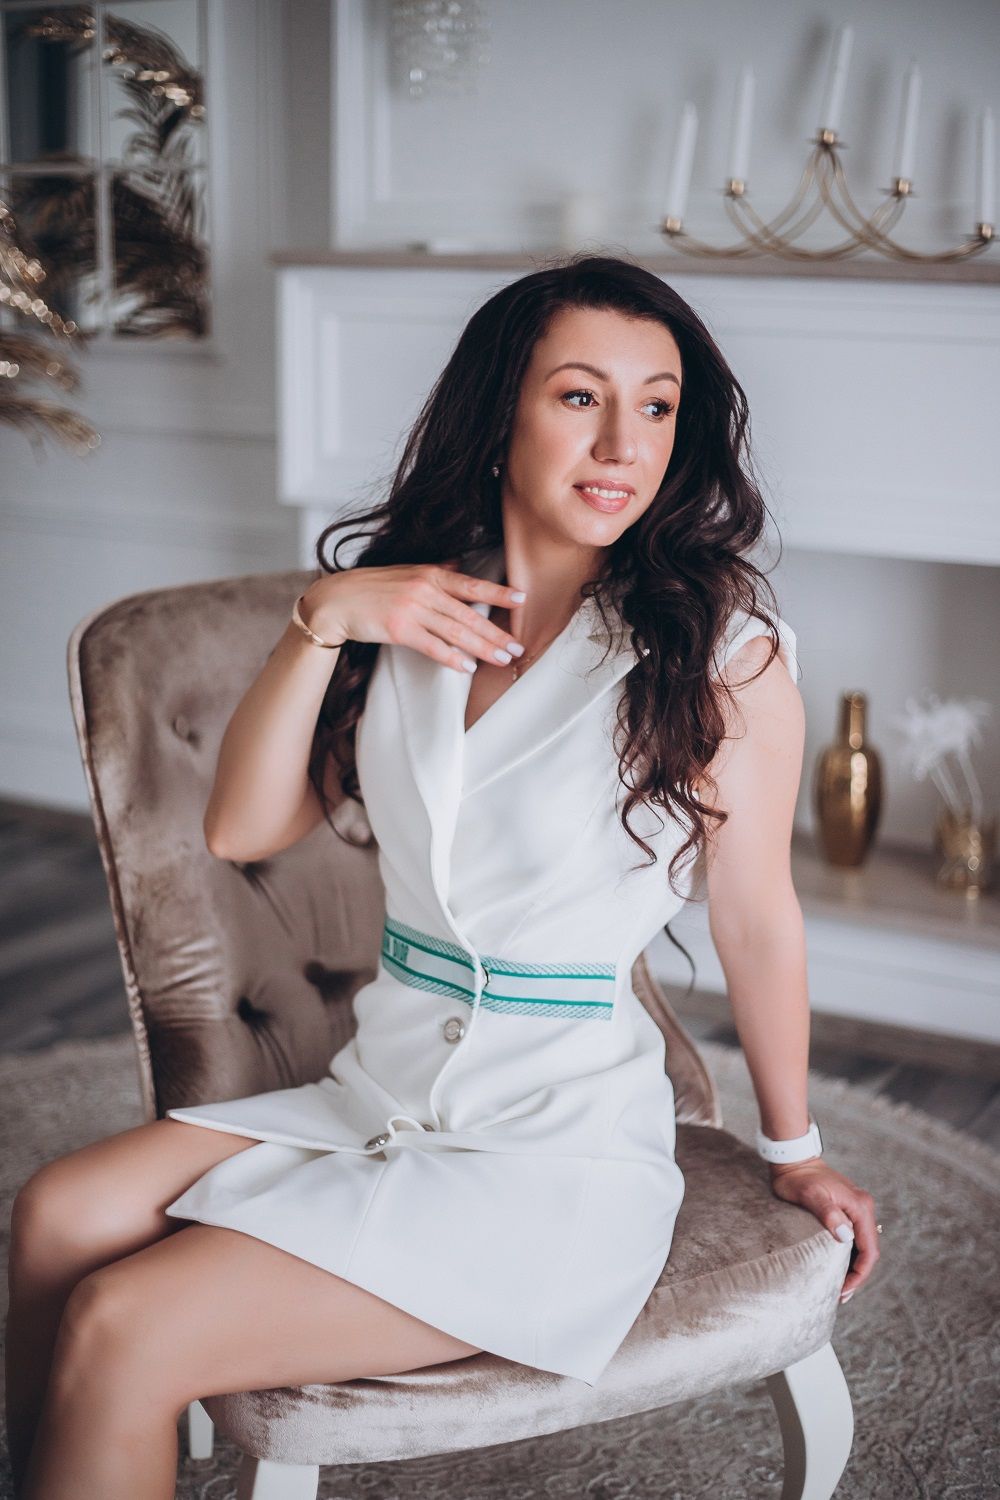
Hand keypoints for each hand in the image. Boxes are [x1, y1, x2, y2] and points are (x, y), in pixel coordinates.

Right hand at [299, 560, 526, 673]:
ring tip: (502, 659)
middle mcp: (424, 589)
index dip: (498, 593)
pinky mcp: (399, 629)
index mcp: (430, 573)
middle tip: (517, 646)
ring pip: (456, 631)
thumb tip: (458, 565)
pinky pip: (433, 646)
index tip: (522, 599)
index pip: (471, 585)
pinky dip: (452, 658)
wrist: (336, 600)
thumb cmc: (371, 587)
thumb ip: (434, 570)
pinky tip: (468, 667)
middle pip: (469, 614)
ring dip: (482, 648)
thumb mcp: (405, 571)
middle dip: (496, 632)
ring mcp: (412, 609)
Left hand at [767, 1158, 879, 1302]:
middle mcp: (863, 1207)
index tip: (844, 1290)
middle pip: (868, 1250)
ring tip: (839, 1287)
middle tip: (840, 1295)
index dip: (859, 1274)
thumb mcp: (811, 1196)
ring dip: (854, 1267)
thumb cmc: (798, 1178)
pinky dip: (849, 1255)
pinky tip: (838, 1267)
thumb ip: (829, 1214)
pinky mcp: (847, 1209)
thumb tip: (846, 1237)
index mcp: (860, 1206)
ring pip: (862, 1245)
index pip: (869, 1249)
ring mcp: (857, 1208)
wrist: (793, 1160)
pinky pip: (855, 1237)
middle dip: (857, 1275)